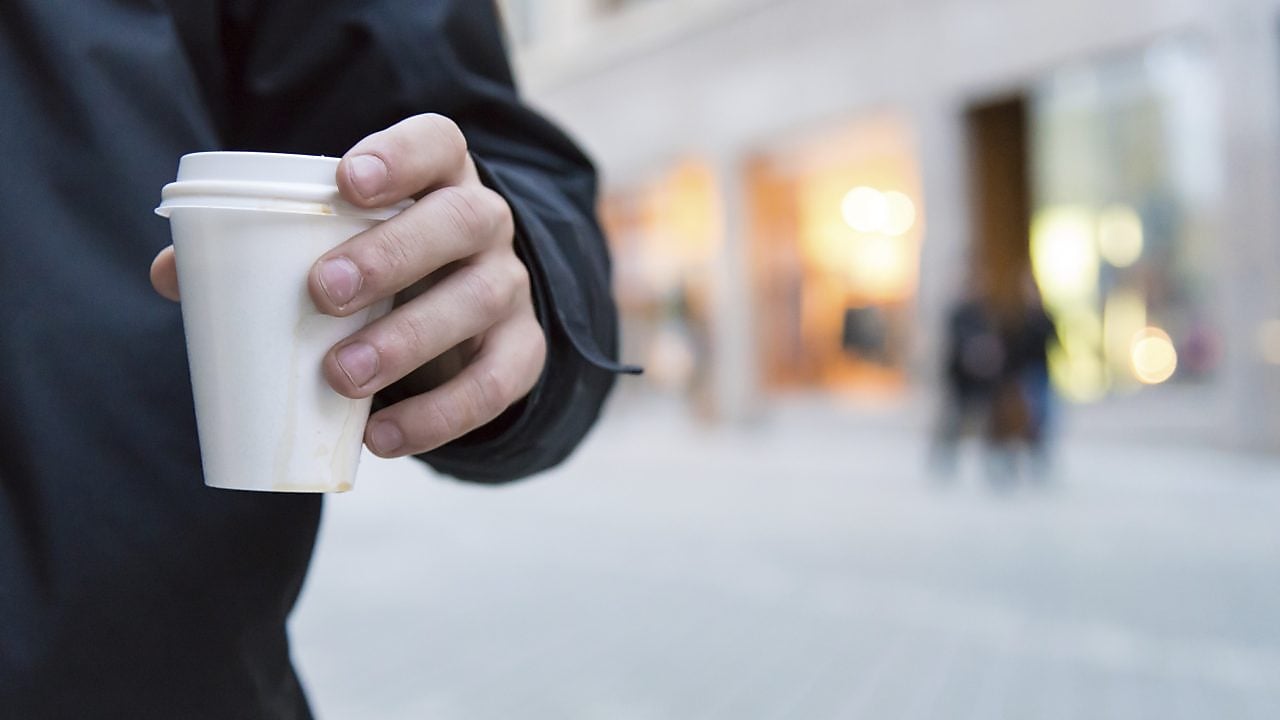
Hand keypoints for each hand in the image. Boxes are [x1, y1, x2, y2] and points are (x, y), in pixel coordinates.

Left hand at [151, 114, 546, 457]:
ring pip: (481, 299)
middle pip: (462, 220)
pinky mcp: (522, 352)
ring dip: (409, 338)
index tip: (347, 182)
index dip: (399, 155)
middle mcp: (485, 223)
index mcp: (437, 178)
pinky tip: (383, 436)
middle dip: (394, 253)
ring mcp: (509, 286)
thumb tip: (172, 273)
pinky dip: (441, 415)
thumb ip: (260, 252)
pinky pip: (497, 382)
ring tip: (342, 376)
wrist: (457, 325)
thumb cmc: (377, 268)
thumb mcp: (335, 246)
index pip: (437, 144)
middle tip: (323, 291)